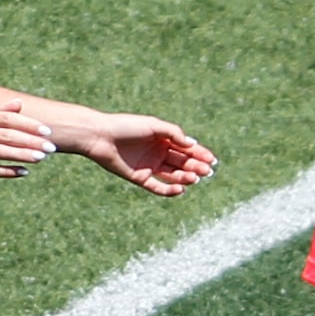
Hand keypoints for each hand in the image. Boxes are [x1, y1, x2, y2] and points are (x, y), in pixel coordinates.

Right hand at [0, 105, 56, 179]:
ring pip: (0, 153)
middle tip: (50, 148)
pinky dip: (8, 171)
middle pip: (7, 136)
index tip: (47, 131)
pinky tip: (24, 172)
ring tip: (40, 158)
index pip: (8, 119)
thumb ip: (1, 112)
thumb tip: (20, 103)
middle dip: (31, 142)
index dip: (29, 124)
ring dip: (22, 155)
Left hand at [56, 114, 217, 195]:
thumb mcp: (154, 126)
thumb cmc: (126, 126)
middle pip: (182, 163)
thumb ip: (174, 134)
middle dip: (196, 167)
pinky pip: (158, 187)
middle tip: (207, 171)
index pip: (186, 149)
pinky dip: (169, 190)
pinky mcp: (139, 178)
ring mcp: (149, 166)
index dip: (200, 154)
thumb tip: (192, 145)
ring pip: (173, 175)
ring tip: (195, 177)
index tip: (212, 160)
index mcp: (163, 139)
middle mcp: (158, 153)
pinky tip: (181, 189)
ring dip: (185, 177)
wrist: (101, 136)